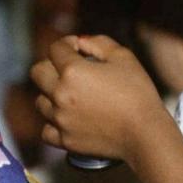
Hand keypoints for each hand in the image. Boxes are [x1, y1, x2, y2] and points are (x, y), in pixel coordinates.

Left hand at [30, 35, 164, 163]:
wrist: (144, 134)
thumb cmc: (137, 93)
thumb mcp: (124, 57)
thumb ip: (99, 42)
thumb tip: (80, 42)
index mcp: (72, 71)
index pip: (55, 48)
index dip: (67, 44)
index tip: (79, 49)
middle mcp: (60, 94)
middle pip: (38, 72)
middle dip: (51, 65)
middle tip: (69, 70)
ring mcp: (60, 119)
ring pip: (40, 101)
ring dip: (51, 95)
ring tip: (71, 96)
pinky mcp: (64, 140)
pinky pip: (45, 130)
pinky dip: (53, 123)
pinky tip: (66, 118)